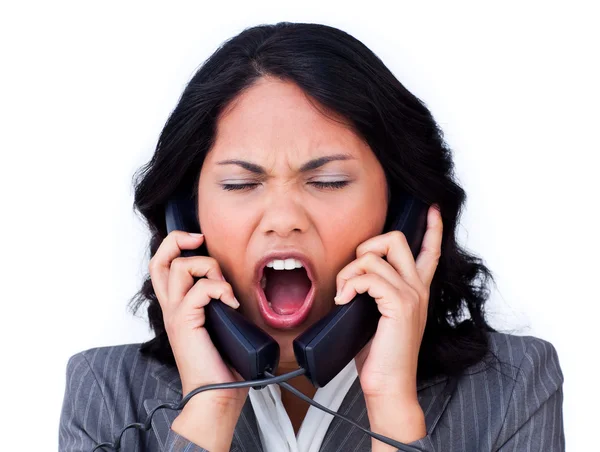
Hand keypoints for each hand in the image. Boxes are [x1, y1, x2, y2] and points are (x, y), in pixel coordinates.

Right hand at [148, 231, 246, 408]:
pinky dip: (220, 289)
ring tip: (224, 288)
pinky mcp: (186, 322)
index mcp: (177, 307)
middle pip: (158, 261)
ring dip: (208, 267)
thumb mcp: (220, 323)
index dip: (176, 246)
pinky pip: (199, 289)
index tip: (200, 242)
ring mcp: (176, 315)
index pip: (163, 266)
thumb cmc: (222, 364)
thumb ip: (219, 302)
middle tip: (199, 240)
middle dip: (177, 240)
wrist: (216, 394)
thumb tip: (234, 286)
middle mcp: (171, 308)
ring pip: (178, 267)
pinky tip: (232, 304)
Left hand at [334, 204, 442, 400]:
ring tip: (343, 295)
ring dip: (348, 272)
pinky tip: (344, 301)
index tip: (431, 209)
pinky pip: (368, 277)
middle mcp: (418, 288)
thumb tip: (354, 276)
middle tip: (353, 272)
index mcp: (416, 290)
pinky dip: (350, 284)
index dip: (432, 227)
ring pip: (373, 257)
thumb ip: (376, 292)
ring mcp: (411, 295)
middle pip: (396, 239)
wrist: (389, 385)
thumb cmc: (381, 354)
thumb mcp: (379, 316)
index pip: (430, 250)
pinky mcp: (399, 304)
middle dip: (367, 245)